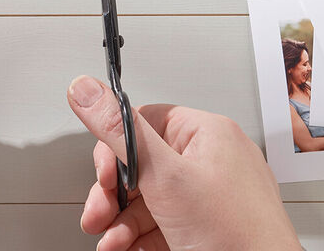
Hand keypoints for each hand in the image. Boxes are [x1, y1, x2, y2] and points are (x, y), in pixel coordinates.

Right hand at [67, 76, 298, 250]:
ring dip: (121, 224)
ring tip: (112, 243)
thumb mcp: (166, 178)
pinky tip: (128, 250)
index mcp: (206, 135)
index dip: (116, 148)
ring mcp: (209, 198)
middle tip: (99, 214)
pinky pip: (163, 225)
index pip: (145, 122)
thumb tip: (87, 89)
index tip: (103, 176)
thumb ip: (122, 134)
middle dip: (112, 196)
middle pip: (142, 166)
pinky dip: (139, 239)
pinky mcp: (206, 228)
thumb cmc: (237, 234)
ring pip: (149, 201)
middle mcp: (210, 162)